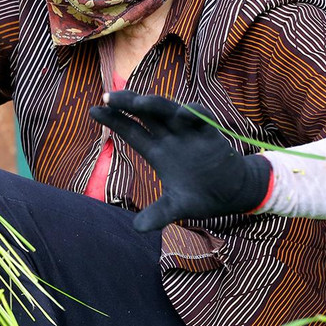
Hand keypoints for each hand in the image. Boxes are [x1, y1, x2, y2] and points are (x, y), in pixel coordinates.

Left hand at [88, 92, 271, 231]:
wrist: (232, 195)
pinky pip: (201, 118)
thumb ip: (158, 214)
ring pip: (168, 111)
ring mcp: (189, 133)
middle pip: (145, 115)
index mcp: (156, 152)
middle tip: (108, 96)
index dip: (113, 120)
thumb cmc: (200, 196)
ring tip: (139, 103)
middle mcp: (170, 138)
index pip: (131, 131)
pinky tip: (182, 115)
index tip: (93, 109)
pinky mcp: (211, 134)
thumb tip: (138, 229)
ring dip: (155, 104)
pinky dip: (193, 114)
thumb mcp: (177, 208)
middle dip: (127, 103)